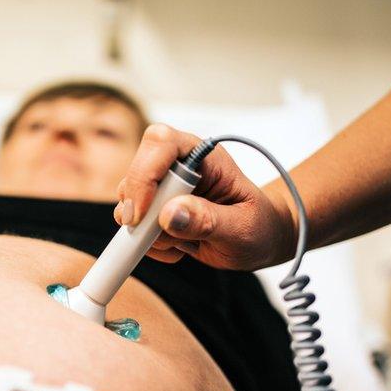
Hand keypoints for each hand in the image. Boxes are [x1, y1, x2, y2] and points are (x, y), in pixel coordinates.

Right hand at [114, 124, 294, 269]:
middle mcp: (180, 166)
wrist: (260, 239)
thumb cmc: (259, 226)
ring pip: (129, 200)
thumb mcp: (242, 227)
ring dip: (147, 231)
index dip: (145, 175)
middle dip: (140, 209)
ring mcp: (165, 188)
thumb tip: (169, 214)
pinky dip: (149, 244)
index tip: (142, 214)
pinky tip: (178, 248)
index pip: (161, 142)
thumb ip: (208, 220)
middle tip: (159, 236)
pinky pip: (135, 225)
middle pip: (137, 170)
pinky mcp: (156, 209)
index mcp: (204, 156)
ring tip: (182, 244)